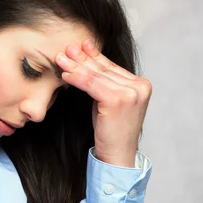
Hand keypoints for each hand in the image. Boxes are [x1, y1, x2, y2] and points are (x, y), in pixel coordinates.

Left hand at [55, 39, 151, 167]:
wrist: (118, 156)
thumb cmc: (112, 131)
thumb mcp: (110, 102)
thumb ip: (106, 83)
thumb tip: (87, 59)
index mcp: (141, 85)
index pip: (112, 67)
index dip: (95, 56)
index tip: (82, 46)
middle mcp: (139, 87)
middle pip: (104, 69)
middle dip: (83, 58)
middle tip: (67, 49)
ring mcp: (130, 93)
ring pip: (96, 76)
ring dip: (76, 66)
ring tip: (61, 59)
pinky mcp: (117, 100)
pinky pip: (91, 85)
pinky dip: (77, 79)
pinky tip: (66, 75)